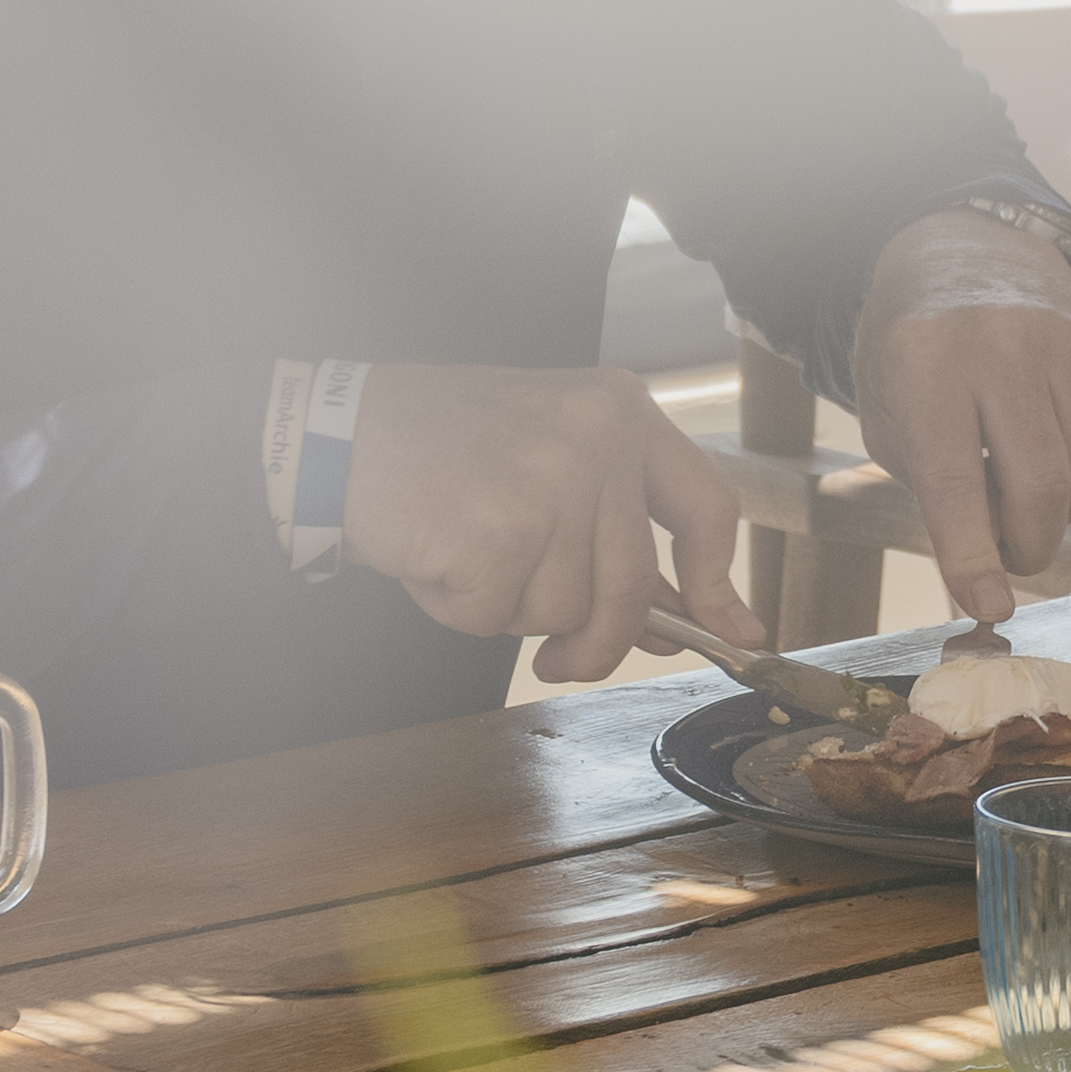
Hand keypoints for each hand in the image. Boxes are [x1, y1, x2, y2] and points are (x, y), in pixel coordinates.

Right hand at [342, 365, 761, 681]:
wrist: (337, 431)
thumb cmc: (443, 450)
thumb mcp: (548, 458)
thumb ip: (616, 530)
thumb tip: (686, 617)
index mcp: (622, 411)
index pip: (709, 507)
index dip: (720, 583)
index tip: (732, 632)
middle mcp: (598, 439)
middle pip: (633, 585)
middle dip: (599, 642)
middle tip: (562, 660)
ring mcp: (550, 483)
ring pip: (565, 610)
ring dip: (511, 611)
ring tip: (466, 552)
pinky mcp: (498, 532)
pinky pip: (499, 618)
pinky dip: (462, 609)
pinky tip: (435, 557)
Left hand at [856, 289, 1070, 634]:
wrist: (968, 252)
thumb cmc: (914, 352)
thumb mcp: (891, 414)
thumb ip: (934, 489)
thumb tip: (993, 567)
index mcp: (929, 363)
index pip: (957, 480)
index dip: (972, 555)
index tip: (988, 607)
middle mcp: (1005, 349)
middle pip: (1042, 489)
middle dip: (1027, 550)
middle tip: (1008, 562)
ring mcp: (1068, 348)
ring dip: (1055, 517)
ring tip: (1018, 495)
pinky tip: (1041, 440)